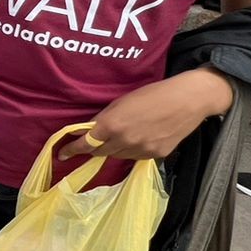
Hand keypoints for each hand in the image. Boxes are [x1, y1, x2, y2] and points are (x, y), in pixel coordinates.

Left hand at [58, 68, 233, 161]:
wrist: (188, 100)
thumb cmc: (153, 93)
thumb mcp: (122, 101)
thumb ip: (104, 118)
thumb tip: (89, 130)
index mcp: (112, 124)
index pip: (86, 143)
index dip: (72, 150)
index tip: (62, 154)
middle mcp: (124, 141)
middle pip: (100, 152)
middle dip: (92, 149)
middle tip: (87, 146)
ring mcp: (141, 150)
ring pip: (118, 156)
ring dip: (113, 149)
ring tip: (119, 137)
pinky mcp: (156, 156)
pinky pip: (136, 157)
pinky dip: (131, 151)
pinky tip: (137, 140)